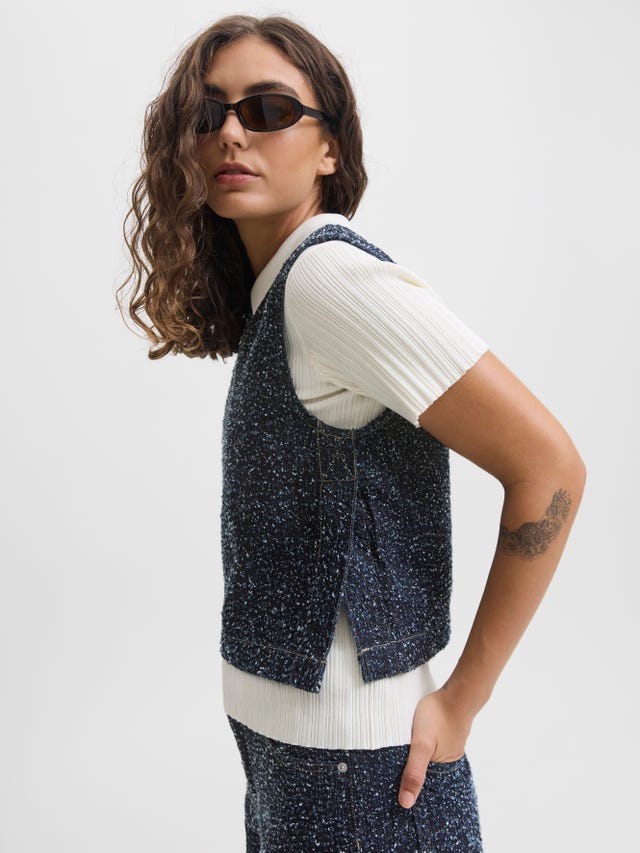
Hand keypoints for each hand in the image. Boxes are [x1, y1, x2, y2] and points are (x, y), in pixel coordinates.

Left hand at [397, 685, 474, 808]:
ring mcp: (447, 745)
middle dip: (409, 772)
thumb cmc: (438, 716)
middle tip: (387, 773)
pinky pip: (430, 744)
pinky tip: (409, 741)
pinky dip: (419, 745)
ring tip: (395, 756)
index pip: (423, 786)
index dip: (407, 787)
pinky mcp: (445, 732)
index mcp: (444, 769)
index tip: (389, 789)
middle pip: (424, 771)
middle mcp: (448, 760)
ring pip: (426, 756)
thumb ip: (414, 772)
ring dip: (413, 756)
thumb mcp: (421, 745)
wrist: (457, 692)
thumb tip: (405, 804)